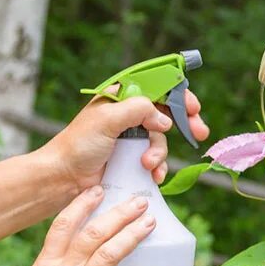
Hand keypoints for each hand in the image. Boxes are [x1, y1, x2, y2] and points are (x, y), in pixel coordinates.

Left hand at [41, 88, 208, 190]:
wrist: (64, 178)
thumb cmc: (78, 145)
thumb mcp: (107, 119)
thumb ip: (138, 111)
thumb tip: (164, 121)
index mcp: (121, 97)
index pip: (157, 87)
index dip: (178, 95)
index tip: (193, 108)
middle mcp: (129, 115)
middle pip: (166, 112)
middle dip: (185, 123)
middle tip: (200, 132)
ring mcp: (132, 138)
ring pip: (162, 139)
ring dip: (160, 152)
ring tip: (148, 165)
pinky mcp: (132, 159)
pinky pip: (156, 160)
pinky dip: (158, 168)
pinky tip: (153, 175)